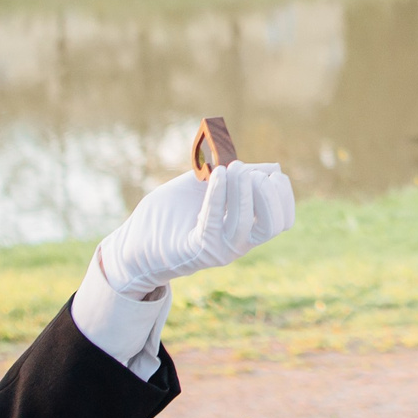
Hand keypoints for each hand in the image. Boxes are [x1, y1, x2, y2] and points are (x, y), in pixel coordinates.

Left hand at [93, 161, 295, 298]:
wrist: (135, 241)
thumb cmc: (171, 211)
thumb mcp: (208, 185)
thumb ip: (236, 177)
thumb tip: (272, 168)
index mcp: (245, 230)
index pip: (282, 221)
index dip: (282, 194)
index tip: (267, 173)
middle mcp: (238, 244)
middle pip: (273, 225)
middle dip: (266, 192)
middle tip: (244, 170)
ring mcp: (219, 250)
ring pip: (246, 224)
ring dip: (241, 189)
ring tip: (229, 167)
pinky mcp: (197, 250)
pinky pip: (214, 221)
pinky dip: (218, 194)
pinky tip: (215, 173)